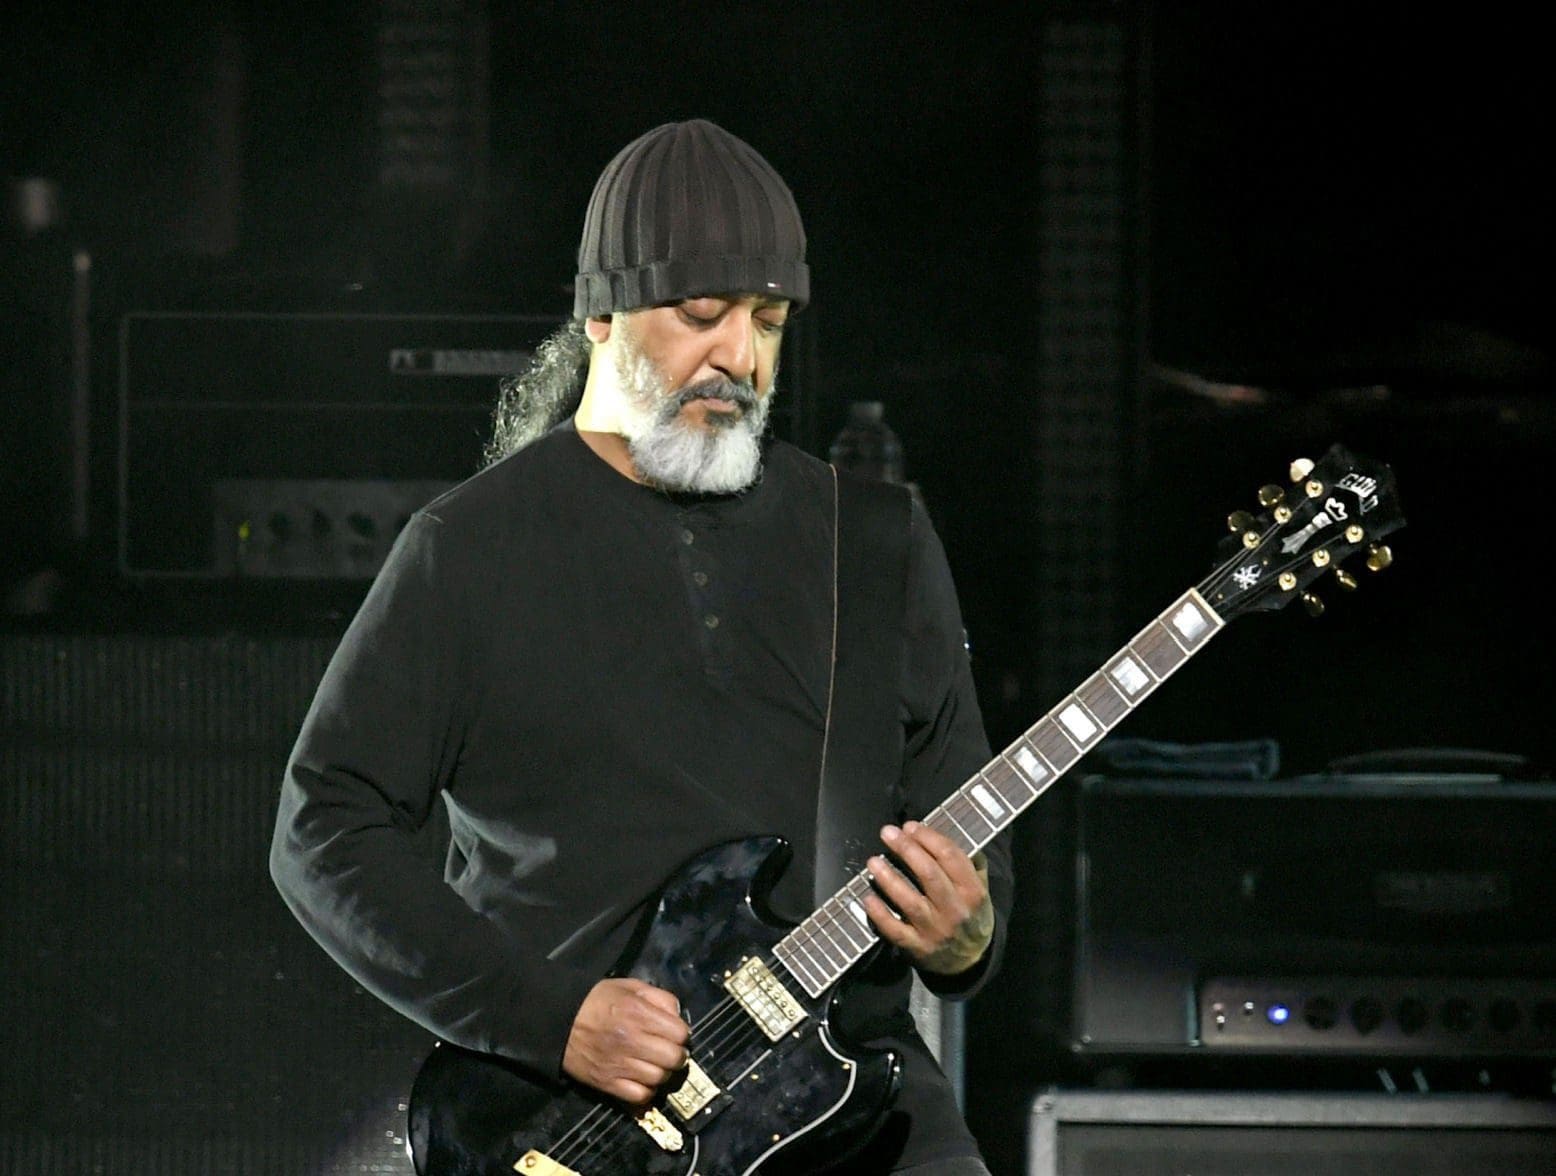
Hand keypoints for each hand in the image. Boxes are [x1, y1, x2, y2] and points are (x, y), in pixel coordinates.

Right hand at [563, 977, 690, 1105]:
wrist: (557, 1021)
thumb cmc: (596, 1001)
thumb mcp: (629, 987)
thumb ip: (658, 997)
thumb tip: (677, 1016)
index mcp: (638, 1013)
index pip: (680, 1033)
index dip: (681, 1033)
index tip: (674, 1033)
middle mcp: (632, 1040)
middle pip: (674, 1058)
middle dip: (676, 1054)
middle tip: (669, 1051)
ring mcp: (620, 1064)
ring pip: (659, 1078)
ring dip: (662, 1072)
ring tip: (655, 1064)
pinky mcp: (608, 1083)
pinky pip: (640, 1096)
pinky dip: (647, 1091)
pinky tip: (643, 1079)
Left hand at [863, 821, 993, 975]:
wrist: (971, 960)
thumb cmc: (970, 913)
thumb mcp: (980, 887)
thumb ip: (968, 861)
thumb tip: (941, 832)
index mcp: (972, 891)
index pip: (950, 856)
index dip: (927, 837)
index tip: (909, 826)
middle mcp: (955, 910)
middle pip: (928, 873)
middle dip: (906, 849)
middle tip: (887, 833)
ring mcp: (935, 930)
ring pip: (910, 901)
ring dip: (889, 878)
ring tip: (873, 861)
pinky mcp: (918, 947)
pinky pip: (895, 930)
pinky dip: (880, 914)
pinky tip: (868, 898)